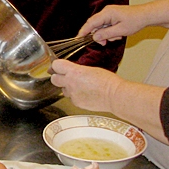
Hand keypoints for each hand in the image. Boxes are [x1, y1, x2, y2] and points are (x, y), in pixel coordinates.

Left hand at [51, 59, 168, 143]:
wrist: (114, 96)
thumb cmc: (107, 81)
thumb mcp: (91, 69)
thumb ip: (77, 69)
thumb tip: (71, 70)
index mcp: (74, 72)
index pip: (56, 65)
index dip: (57, 65)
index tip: (59, 66)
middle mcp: (70, 83)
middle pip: (54, 79)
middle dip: (58, 77)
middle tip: (65, 77)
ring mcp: (72, 94)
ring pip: (63, 90)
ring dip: (68, 88)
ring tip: (80, 86)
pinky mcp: (76, 103)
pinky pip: (71, 98)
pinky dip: (76, 96)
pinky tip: (85, 94)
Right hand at [78, 5, 141, 44]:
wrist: (145, 15)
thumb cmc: (135, 21)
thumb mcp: (120, 31)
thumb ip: (106, 34)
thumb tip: (94, 37)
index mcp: (107, 13)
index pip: (91, 23)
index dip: (84, 31)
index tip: (78, 39)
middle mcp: (106, 11)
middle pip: (94, 25)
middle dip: (98, 35)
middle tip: (104, 43)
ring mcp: (109, 13)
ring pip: (100, 26)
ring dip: (105, 34)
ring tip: (116, 37)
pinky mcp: (112, 16)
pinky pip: (105, 25)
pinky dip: (109, 31)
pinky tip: (117, 34)